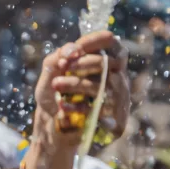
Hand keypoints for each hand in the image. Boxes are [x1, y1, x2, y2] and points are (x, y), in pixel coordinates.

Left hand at [30, 30, 129, 168]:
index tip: (75, 48)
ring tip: (56, 85)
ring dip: (77, 84)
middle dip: (82, 63)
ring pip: (103, 86)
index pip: (111, 43)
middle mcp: (117, 79)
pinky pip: (100, 111)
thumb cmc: (54, 94)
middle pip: (107, 63)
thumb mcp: (51, 72)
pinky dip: (78, 107)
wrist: (52, 126)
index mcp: (106, 63)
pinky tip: (63, 107)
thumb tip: (72, 50)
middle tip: (62, 66)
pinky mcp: (115, 122)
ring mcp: (118, 100)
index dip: (96, 41)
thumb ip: (59, 56)